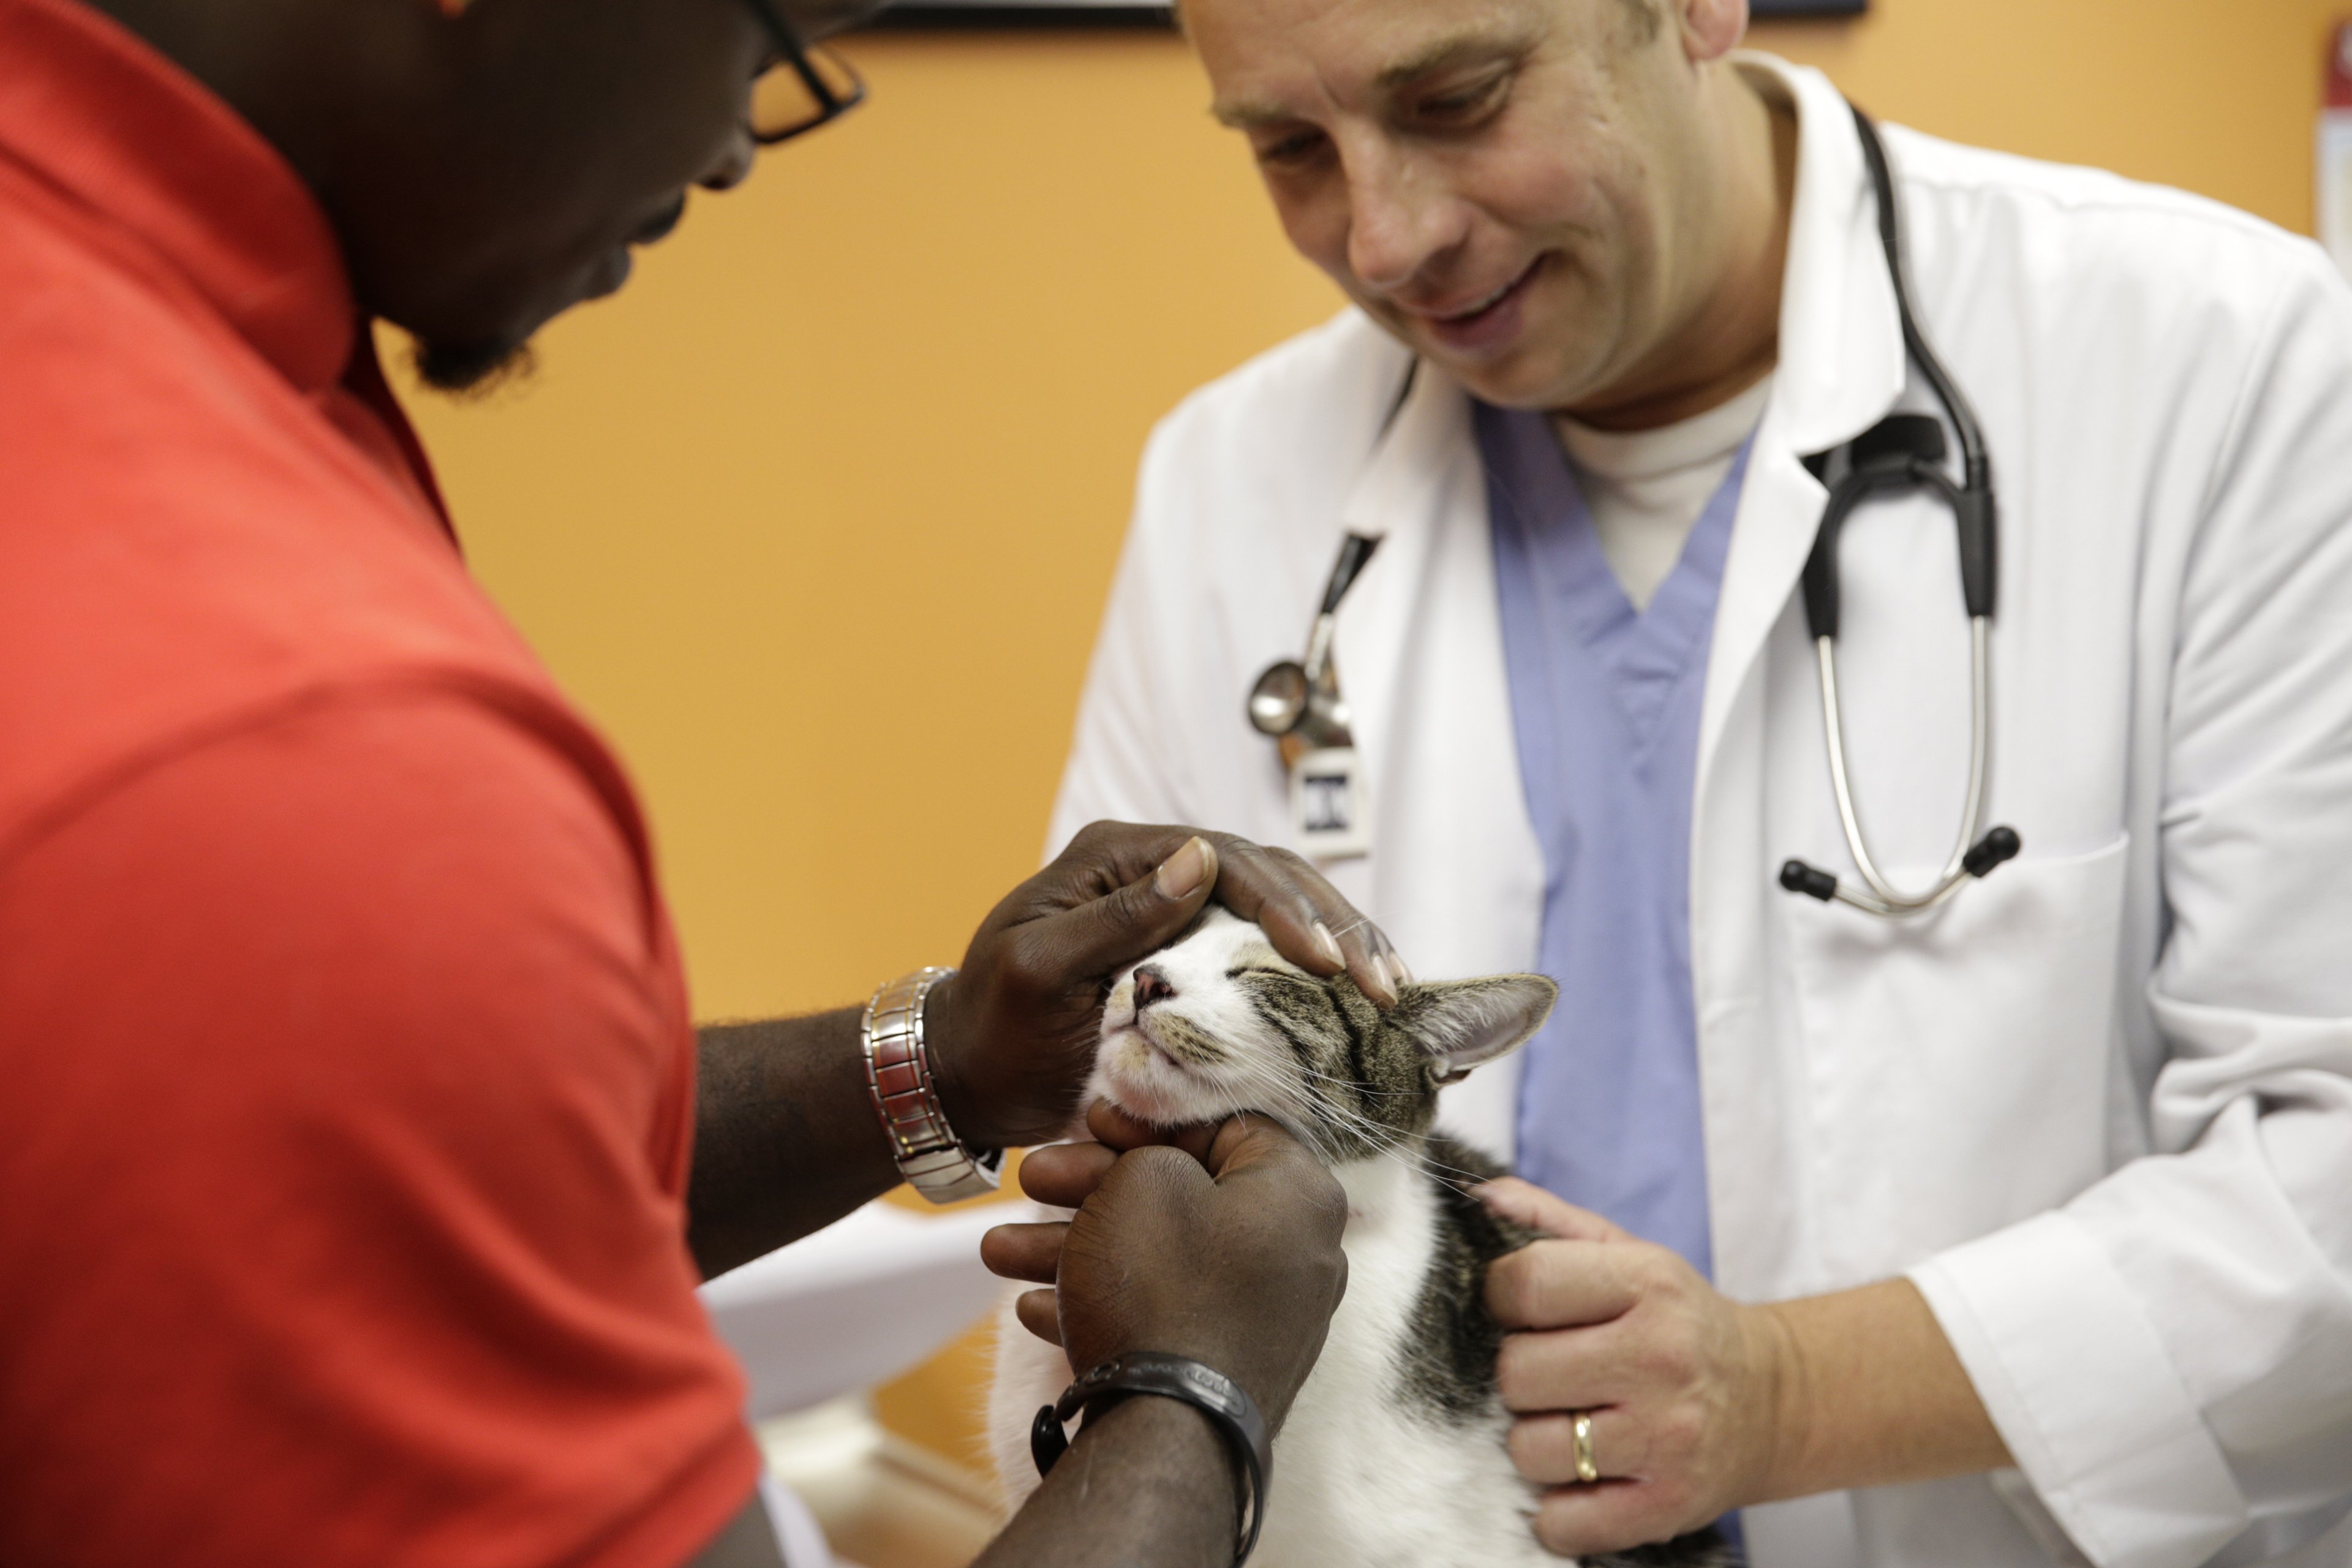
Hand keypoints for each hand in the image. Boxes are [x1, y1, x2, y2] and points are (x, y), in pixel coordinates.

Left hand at [927, 822, 1403, 1148]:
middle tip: (1381, 982)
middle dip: (1333, 924)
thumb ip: (1118, 917)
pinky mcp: (1191, 950)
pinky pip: (1266, 944)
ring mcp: (1177, 906)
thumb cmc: (996, 1031)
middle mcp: (1154, 867)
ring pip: (1281, 904)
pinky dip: (1318, 969)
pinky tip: (1360, 998)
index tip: (1324, 963)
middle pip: (1269, 874)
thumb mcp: (1042, 973)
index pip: (1225, 860)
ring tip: (1390, 986)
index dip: (1284, 906)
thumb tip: (1199, 858)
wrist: (970, 1074)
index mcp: (1117, 855)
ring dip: (1341, 941)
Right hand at [981, 1103, 1348, 1428]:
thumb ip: (1144, 1155)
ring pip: (1161, 1256)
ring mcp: (1267, 1314)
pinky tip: (1034, 1310)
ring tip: (997, 1252)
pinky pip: (1166, 1313)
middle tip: (1029, 1178)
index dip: (1146, 1119)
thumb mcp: (1142, 1184)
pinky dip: (1104, 1301)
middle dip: (1091, 1184)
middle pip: (1182, 1193)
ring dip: (1075, 1245)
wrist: (1168, 1433)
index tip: (1090, 1120)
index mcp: (1296, 1192)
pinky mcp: (1231, 1363)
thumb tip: (1143, 1158)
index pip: (1224, 1125)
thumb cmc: (1162, 1285)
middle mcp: (1296, 1251)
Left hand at [1480, 1178, 1791, 1555]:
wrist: (1772, 1402)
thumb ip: (1550, 1222)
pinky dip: (1557, 1508)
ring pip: (1528, 1448)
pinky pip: (1562, 1522)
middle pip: (1516, 1372)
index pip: (1524, 1284)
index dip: (1500, 1300)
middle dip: (1518, 1375)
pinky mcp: (1667, 1506)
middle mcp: (1659, 1358)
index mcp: (1647, 1284)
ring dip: (1533, 1442)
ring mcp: (1665, 1438)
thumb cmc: (1679, 1324)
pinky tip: (1582, 1478)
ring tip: (1569, 1423)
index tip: (1517, 1313)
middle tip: (1551, 1374)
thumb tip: (1477, 1196)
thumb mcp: (1631, 1256)